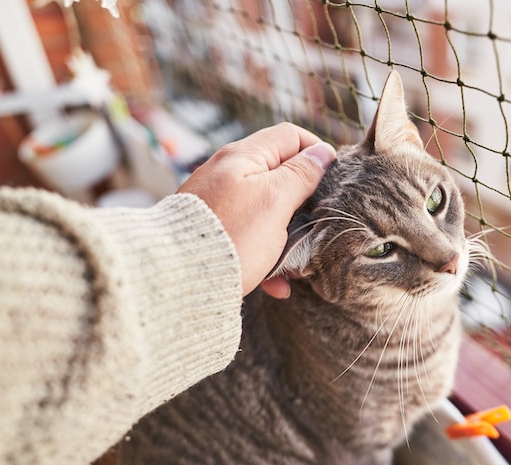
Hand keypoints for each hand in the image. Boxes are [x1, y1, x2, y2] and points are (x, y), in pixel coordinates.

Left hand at [178, 123, 335, 297]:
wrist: (177, 277)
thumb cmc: (231, 235)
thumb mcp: (275, 200)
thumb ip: (300, 174)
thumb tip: (322, 152)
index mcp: (243, 156)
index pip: (290, 136)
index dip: (316, 151)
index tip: (333, 178)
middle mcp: (227, 173)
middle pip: (279, 174)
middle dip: (303, 200)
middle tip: (318, 224)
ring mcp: (218, 202)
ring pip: (266, 210)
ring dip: (287, 235)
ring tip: (296, 263)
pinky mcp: (212, 231)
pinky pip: (248, 237)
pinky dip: (266, 256)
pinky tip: (275, 283)